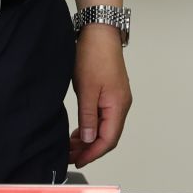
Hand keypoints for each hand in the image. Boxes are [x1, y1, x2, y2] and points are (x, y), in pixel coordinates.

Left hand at [69, 26, 131, 167]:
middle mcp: (121, 104)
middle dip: (90, 149)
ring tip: (72, 145)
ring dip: (90, 138)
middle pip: (108, 136)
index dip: (93, 153)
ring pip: (105, 127)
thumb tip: (89, 139)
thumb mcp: (86, 90)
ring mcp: (117, 98)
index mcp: (118, 106)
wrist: (99, 32)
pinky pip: (103, 117)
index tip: (78, 160)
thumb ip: (88, 117)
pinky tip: (80, 129)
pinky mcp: (111, 93)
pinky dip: (91, 126)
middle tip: (71, 155)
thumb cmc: (95, 56)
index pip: (108, 140)